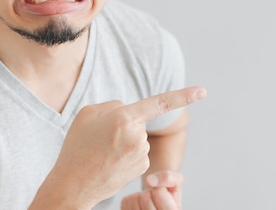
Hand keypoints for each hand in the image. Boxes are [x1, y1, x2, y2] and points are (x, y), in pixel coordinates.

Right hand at [43, 86, 205, 207]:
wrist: (72, 184)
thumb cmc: (77, 146)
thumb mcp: (88, 113)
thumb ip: (115, 105)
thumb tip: (132, 111)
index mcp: (124, 118)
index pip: (160, 103)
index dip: (184, 96)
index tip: (203, 91)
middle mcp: (137, 136)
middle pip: (138, 119)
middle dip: (123, 123)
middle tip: (100, 137)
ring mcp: (142, 154)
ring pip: (138, 136)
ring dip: (124, 140)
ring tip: (102, 151)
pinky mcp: (142, 168)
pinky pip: (138, 152)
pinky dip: (126, 154)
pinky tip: (110, 161)